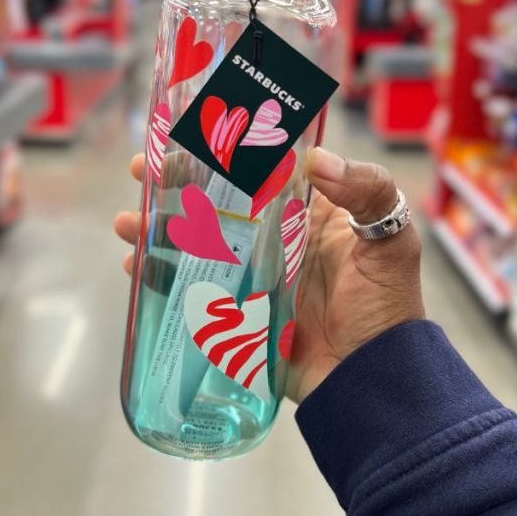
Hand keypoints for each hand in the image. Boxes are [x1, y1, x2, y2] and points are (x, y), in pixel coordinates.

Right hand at [114, 147, 424, 403]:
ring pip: (194, 243)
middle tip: (140, 174)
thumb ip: (366, 192)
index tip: (189, 135)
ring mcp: (250, 276)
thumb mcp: (389, 242)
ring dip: (156, 229)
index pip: (259, 171)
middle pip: (215, 203)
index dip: (223, 152)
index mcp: (308, 213)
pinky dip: (160, 277)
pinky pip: (191, 289)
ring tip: (128, 223)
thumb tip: (318, 158)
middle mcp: (274, 239)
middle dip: (174, 186)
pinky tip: (137, 267)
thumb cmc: (385, 307)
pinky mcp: (235, 314)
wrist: (371, 380)